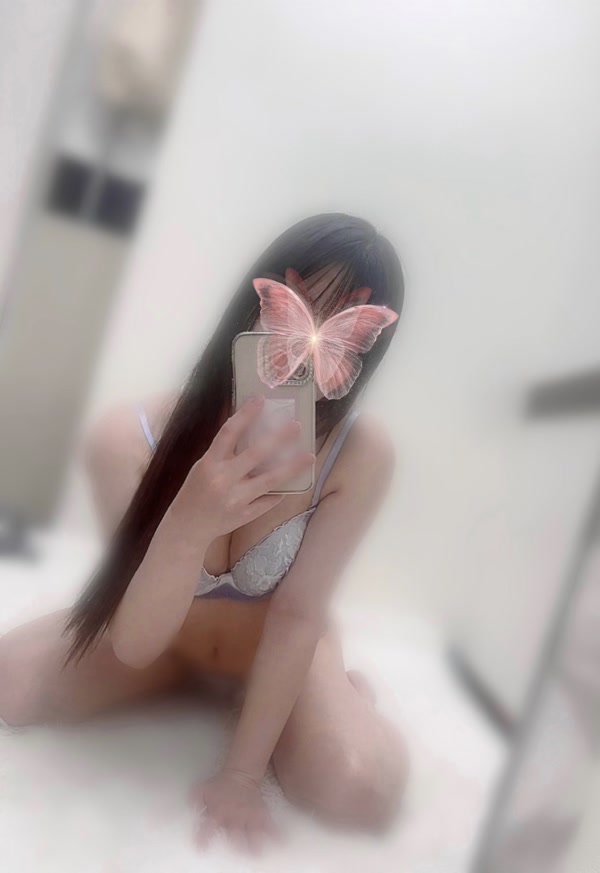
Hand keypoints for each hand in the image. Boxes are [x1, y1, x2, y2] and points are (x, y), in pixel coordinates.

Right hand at [174, 395, 313, 541]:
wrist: (187, 527)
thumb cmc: (196, 491)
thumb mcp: (204, 467)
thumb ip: (224, 453)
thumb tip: (252, 431)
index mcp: (210, 463)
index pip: (229, 433)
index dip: (245, 415)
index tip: (261, 400)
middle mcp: (223, 480)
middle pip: (256, 454)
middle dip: (279, 438)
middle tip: (296, 426)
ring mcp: (236, 499)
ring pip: (270, 480)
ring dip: (292, 467)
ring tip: (309, 457)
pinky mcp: (245, 515)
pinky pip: (269, 500)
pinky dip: (280, 491)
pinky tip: (291, 483)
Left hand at [189, 767, 283, 854]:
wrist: (239, 775)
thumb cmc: (219, 786)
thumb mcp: (201, 790)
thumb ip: (193, 801)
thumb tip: (186, 809)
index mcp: (217, 813)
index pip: (208, 827)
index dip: (204, 838)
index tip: (201, 849)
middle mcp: (233, 816)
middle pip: (234, 834)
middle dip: (236, 845)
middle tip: (240, 855)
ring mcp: (248, 815)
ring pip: (253, 832)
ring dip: (255, 844)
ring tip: (259, 855)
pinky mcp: (259, 813)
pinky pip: (270, 824)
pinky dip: (276, 833)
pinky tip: (283, 841)